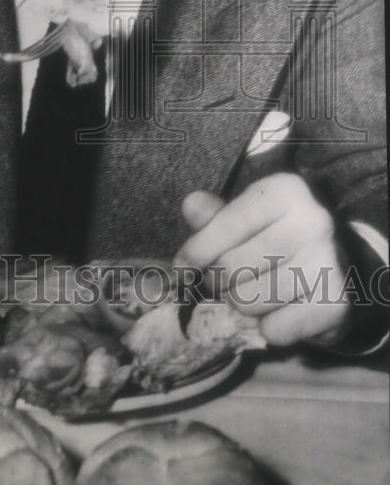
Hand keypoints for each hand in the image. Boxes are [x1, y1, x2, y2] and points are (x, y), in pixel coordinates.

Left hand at [175, 174, 349, 345]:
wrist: (336, 272)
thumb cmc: (277, 239)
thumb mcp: (246, 218)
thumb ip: (215, 216)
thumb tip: (191, 205)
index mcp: (286, 190)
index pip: (228, 223)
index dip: (197, 250)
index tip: (183, 266)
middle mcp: (313, 220)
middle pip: (232, 266)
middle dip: (218, 281)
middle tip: (224, 281)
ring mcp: (328, 262)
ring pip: (249, 300)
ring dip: (242, 305)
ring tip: (255, 293)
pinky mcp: (336, 303)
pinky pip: (275, 330)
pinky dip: (270, 328)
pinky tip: (282, 311)